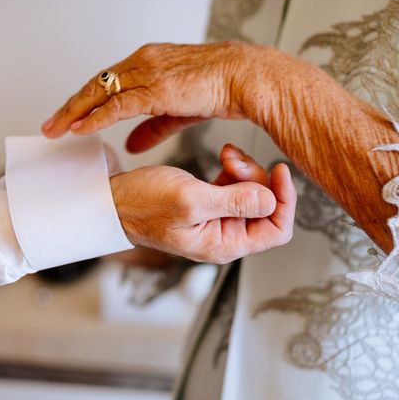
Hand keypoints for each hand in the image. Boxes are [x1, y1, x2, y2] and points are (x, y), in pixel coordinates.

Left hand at [41, 42, 289, 149]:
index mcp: (147, 63)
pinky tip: (80, 129)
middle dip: (70, 107)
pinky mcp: (155, 88)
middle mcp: (142, 63)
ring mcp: (147, 73)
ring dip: (74, 113)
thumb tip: (130, 144)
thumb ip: (150, 127)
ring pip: (99, 93)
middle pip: (95, 85)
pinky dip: (96, 118)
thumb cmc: (218, 89)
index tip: (68, 118)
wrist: (244, 77)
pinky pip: (117, 105)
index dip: (85, 101)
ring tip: (55, 131)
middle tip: (50, 126)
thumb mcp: (176, 111)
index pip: (106, 83)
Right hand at [110, 144, 294, 263]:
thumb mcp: (190, 200)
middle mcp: (225, 235)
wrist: (114, 200)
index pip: (276, 231)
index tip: (278, 170)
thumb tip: (271, 200)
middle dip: (256, 178)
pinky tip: (222, 157)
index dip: (284, 201)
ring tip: (224, 155)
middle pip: (266, 207)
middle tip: (233, 159)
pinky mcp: (211, 203)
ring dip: (244, 170)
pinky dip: (233, 169)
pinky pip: (236, 186)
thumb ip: (233, 202)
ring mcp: (218, 220)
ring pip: (252, 193)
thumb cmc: (143, 205)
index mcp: (224, 244)